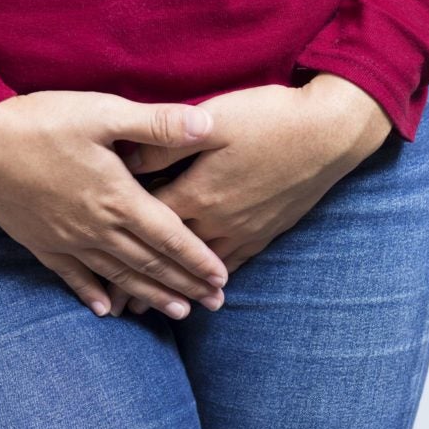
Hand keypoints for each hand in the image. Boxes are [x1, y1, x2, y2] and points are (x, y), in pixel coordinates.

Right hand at [0, 90, 227, 319]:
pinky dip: (91, 293)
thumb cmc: (44, 121)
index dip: (198, 258)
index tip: (222, 277)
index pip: (170, 236)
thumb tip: (207, 125)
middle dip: (185, 285)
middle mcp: (97, 227)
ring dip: (150, 295)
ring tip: (178, 312)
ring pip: (118, 276)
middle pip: (150, 263)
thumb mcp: (104, 112)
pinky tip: (104, 309)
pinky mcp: (41, 242)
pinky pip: (72, 276)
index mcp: (118, 197)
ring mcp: (68, 239)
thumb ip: (157, 123)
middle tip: (214, 304)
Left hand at [108, 73, 392, 315]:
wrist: (328, 133)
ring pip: (201, 269)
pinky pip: (234, 264)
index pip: (149, 225)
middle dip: (142, 281)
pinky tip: (208, 290)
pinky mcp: (266, 231)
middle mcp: (217, 220)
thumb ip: (166, 142)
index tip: (100, 266)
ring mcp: (244, 230)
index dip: (123, 246)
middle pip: (170, 257)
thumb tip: (127, 159)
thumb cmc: (267, 119)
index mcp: (197, 192)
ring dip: (175, 290)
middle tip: (118, 308)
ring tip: (154, 308)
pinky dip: (214, 281)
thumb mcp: (213, 121)